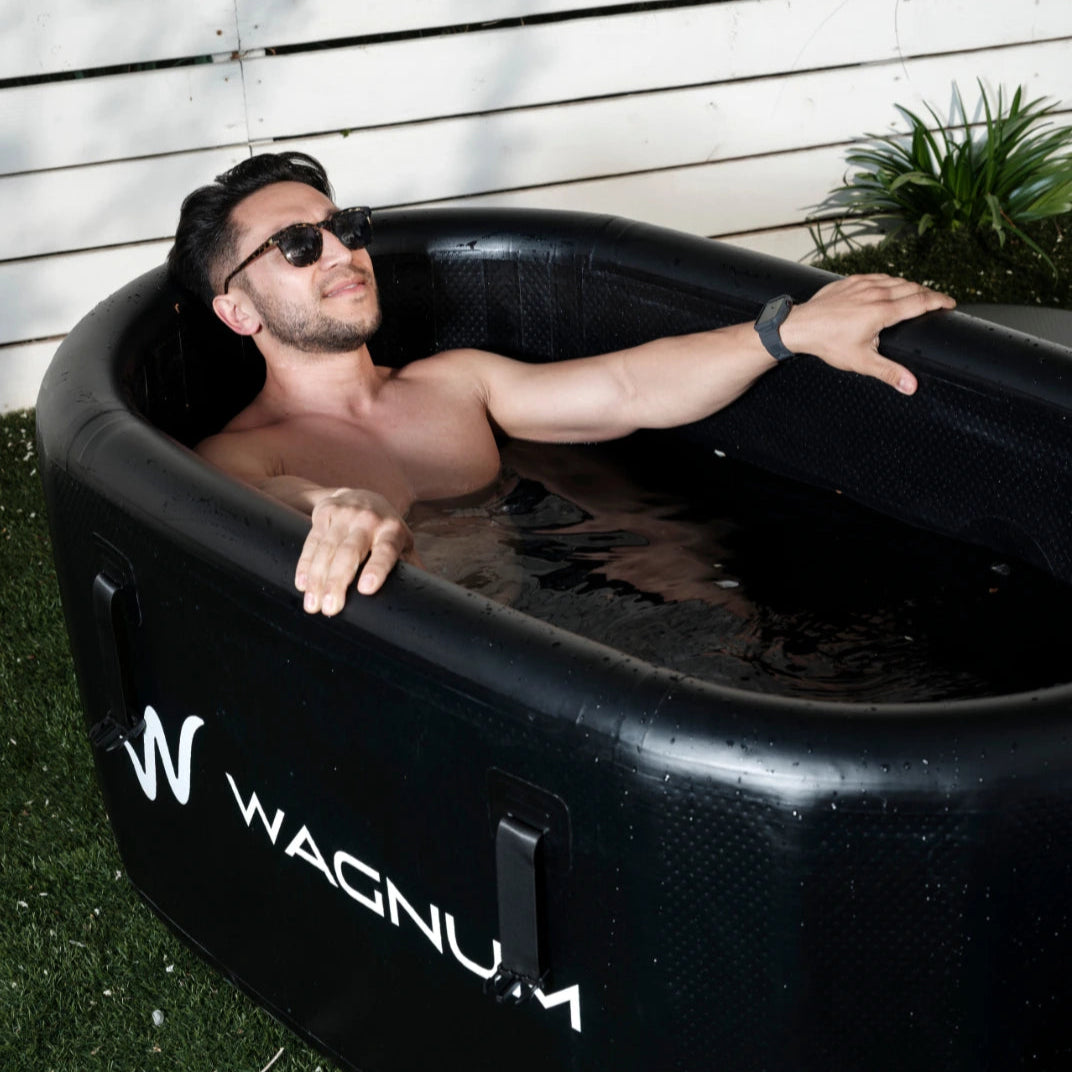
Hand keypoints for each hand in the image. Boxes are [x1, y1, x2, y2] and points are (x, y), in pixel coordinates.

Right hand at [294, 488, 417, 614]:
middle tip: (331, 608)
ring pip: (327, 550)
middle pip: (350, 553)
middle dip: (338, 581)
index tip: (366, 589)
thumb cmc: (384, 529)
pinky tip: (302, 584)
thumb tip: (428, 601)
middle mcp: (368, 520)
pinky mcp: (324, 514)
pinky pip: (311, 542)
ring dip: (317, 579)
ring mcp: (344, 516)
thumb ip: (411, 567)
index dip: (377, 569)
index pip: (385, 551)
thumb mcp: (402, 542)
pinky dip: (304, 565)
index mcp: (392, 531)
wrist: (358, 494)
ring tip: (313, 605)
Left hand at [781, 274, 955, 394]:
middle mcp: (875, 293)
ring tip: (918, 294)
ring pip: (895, 280)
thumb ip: (889, 372)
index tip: (951, 303)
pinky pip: (878, 276)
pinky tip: (891, 286)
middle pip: (911, 287)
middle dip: (928, 293)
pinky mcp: (851, 280)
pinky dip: (890, 280)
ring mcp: (862, 284)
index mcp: (882, 311)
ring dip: (910, 286)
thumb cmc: (828, 343)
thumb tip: (911, 386)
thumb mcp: (861, 362)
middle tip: (938, 300)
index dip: (939, 301)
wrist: (799, 326)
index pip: (920, 301)